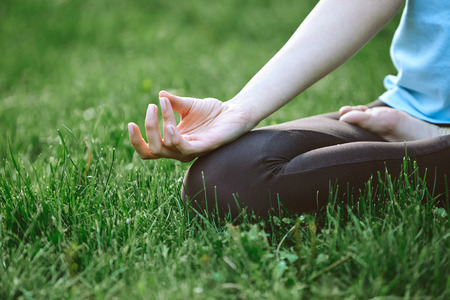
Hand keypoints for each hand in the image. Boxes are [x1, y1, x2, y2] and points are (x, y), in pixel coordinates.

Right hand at [128, 91, 255, 161]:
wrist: (235, 112)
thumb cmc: (212, 111)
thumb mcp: (188, 105)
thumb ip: (173, 103)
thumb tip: (159, 95)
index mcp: (173, 141)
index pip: (148, 151)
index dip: (136, 141)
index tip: (130, 123)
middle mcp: (180, 150)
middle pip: (153, 150)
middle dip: (148, 128)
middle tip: (151, 107)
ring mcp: (191, 150)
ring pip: (166, 147)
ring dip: (159, 126)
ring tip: (162, 105)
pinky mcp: (204, 147)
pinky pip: (184, 148)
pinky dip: (173, 137)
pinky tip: (169, 125)